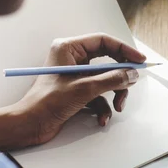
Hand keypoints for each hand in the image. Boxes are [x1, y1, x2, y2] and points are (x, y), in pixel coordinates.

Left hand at [17, 33, 145, 145]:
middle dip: (120, 76)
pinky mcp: (77, 90)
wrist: (28, 126)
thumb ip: (112, 79)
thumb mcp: (84, 89)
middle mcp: (73, 59)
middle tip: (132, 83)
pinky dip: (104, 106)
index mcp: (69, 48)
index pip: (104, 41)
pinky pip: (99, 93)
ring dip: (114, 94)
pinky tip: (102, 118)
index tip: (139, 60)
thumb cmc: (46, 103)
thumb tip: (132, 74)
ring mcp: (76, 75)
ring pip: (106, 79)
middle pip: (108, 61)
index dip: (124, 50)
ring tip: (116, 107)